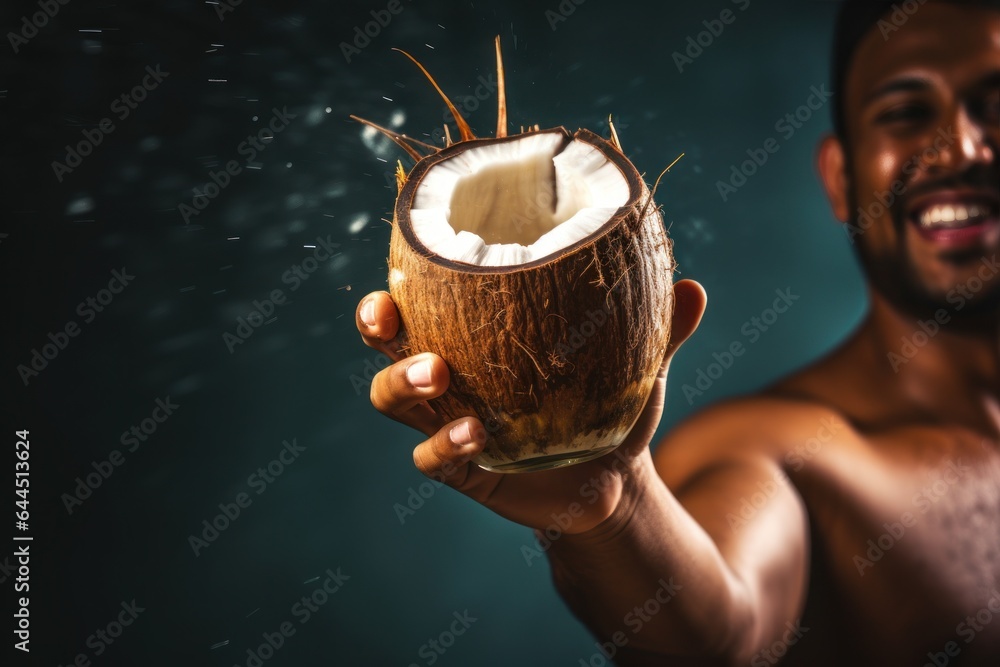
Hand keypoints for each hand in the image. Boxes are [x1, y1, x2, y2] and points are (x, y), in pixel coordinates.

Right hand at [356, 280, 705, 534]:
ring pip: (393, 401)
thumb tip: (694, 287)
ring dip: (404, 383)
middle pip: (387, 348)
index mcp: (475, 341)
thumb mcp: (634, 365)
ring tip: (437, 374)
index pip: (420, 302)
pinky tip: (475, 434)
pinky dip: (445, 444)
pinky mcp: (463, 471)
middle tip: (389, 316)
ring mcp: (448, 425)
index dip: (396, 281)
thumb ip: (659, 330)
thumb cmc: (609, 405)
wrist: (614, 479)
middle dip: (378, 328)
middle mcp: (449, 379)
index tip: (395, 263)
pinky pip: (432, 457)